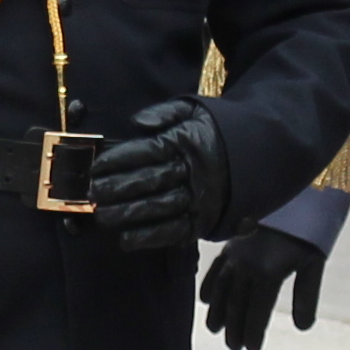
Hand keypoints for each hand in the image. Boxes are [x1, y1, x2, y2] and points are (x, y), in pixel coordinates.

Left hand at [82, 97, 226, 254]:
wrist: (257, 154)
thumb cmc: (214, 130)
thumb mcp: (194, 109)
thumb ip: (165, 113)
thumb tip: (137, 122)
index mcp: (186, 143)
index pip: (148, 151)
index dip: (120, 159)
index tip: (96, 166)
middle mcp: (192, 172)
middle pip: (150, 180)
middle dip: (118, 188)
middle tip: (92, 193)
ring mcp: (198, 199)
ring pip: (159, 207)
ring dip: (128, 214)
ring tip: (102, 216)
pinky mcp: (202, 221)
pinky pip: (175, 232)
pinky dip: (150, 237)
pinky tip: (126, 240)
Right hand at [201, 223, 322, 349]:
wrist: (294, 191)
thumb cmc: (309, 230)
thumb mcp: (314, 262)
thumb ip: (307, 295)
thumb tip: (303, 327)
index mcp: (268, 272)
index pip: (257, 310)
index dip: (253, 332)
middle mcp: (247, 265)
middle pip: (237, 304)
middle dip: (234, 329)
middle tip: (234, 348)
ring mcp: (235, 253)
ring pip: (222, 289)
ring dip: (218, 312)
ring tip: (215, 331)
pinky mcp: (231, 243)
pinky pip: (216, 268)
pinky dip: (210, 285)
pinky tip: (207, 300)